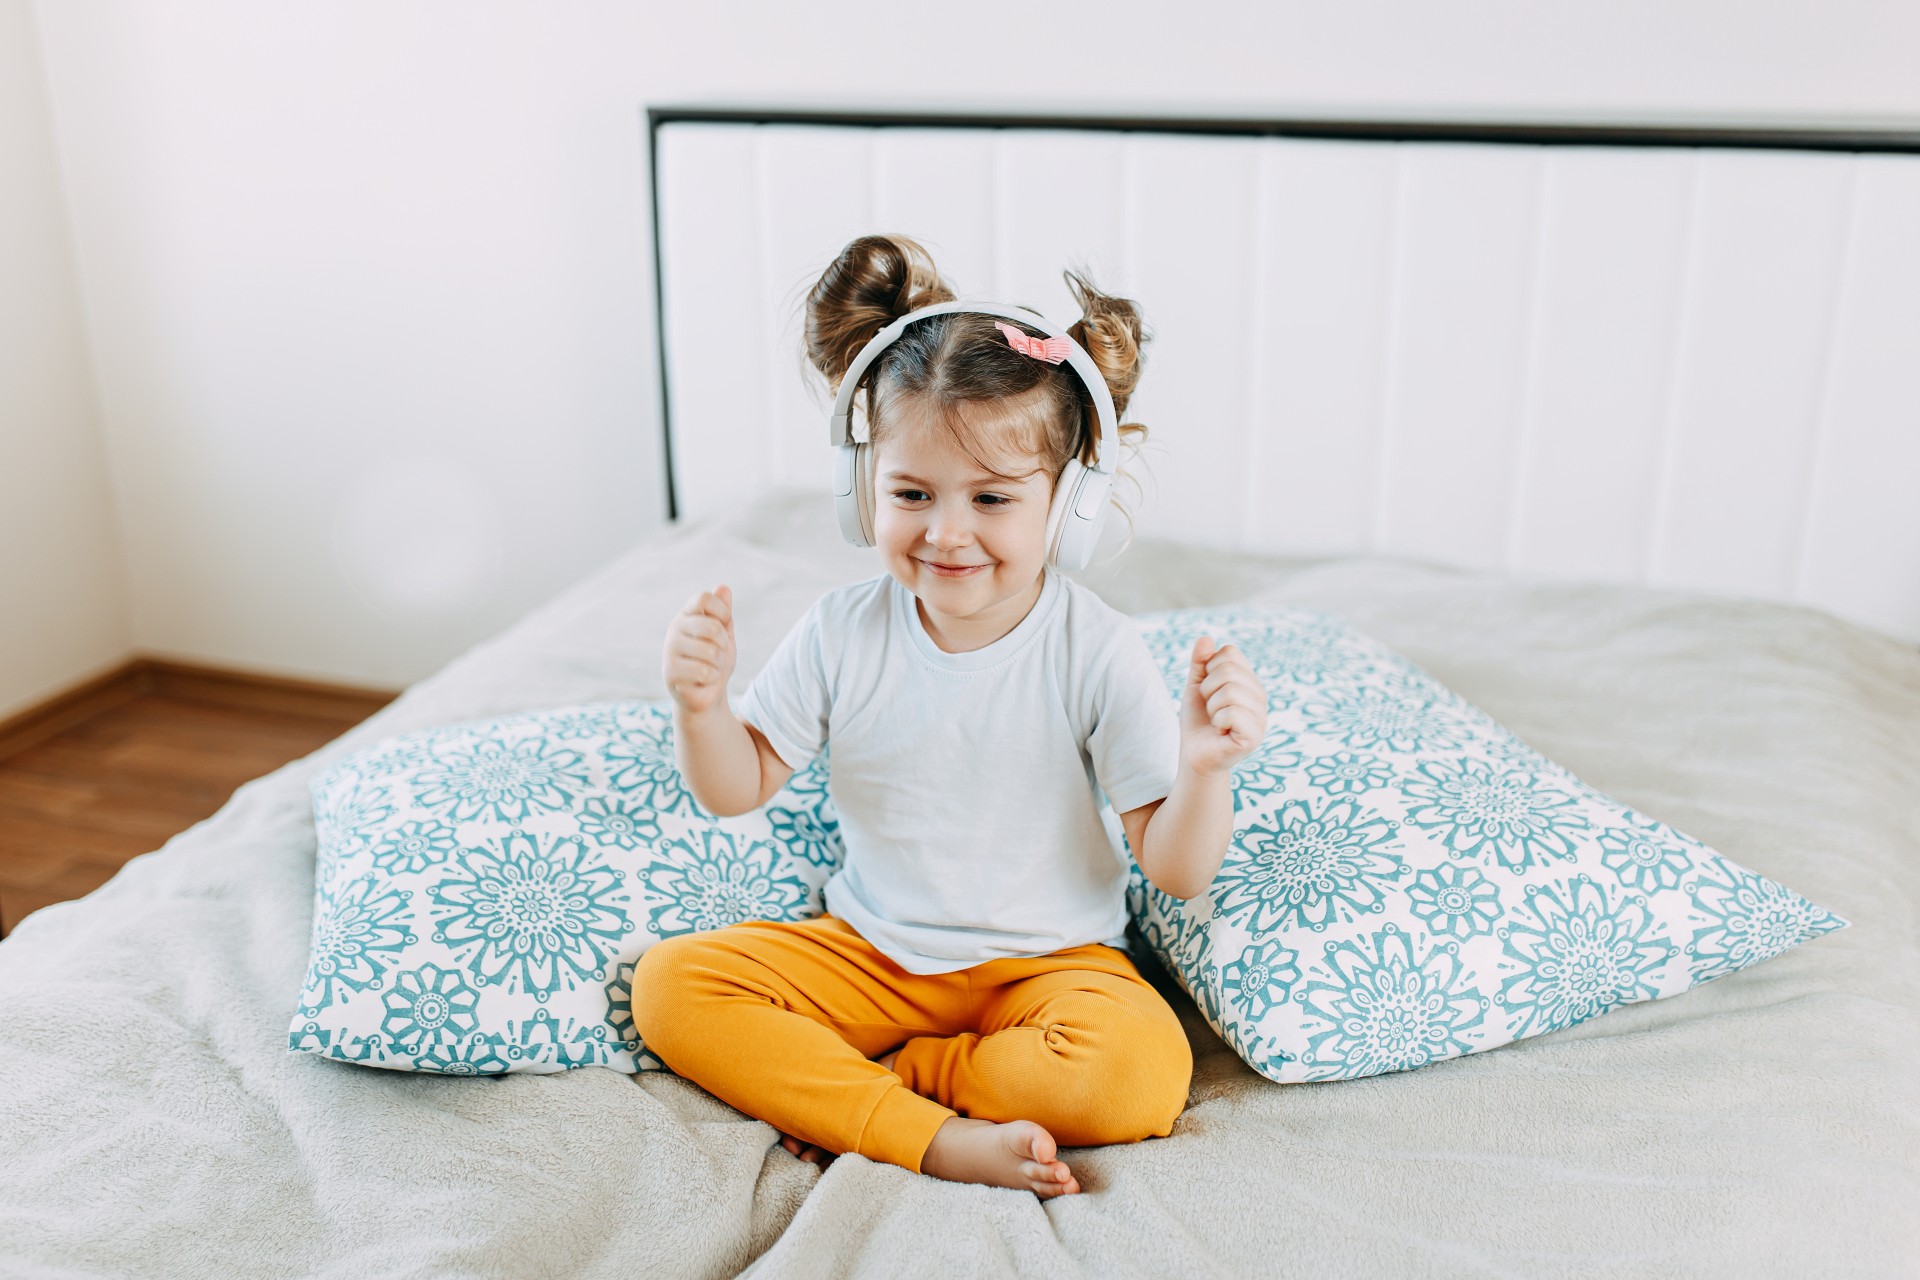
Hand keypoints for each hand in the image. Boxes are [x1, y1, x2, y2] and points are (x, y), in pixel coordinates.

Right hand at [663, 583, 735, 713]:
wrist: (707, 693)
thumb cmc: (715, 660)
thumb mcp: (725, 634)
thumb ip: (723, 612)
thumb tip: (723, 587)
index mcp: (687, 615)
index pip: (704, 598)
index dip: (722, 611)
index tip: (725, 624)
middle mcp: (674, 629)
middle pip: (712, 627)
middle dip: (724, 645)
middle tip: (718, 654)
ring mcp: (670, 650)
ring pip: (711, 652)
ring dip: (719, 665)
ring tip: (710, 669)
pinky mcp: (670, 672)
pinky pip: (705, 672)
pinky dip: (712, 679)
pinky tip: (702, 681)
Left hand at [1179, 636, 1267, 777]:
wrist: (1195, 755)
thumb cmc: (1198, 721)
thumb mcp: (1196, 686)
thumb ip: (1200, 662)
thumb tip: (1206, 638)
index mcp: (1249, 680)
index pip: (1229, 653)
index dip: (1209, 669)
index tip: (1208, 690)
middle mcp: (1260, 695)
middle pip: (1228, 670)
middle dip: (1207, 690)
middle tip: (1211, 709)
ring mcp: (1261, 715)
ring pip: (1230, 690)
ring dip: (1212, 707)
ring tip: (1216, 721)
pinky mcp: (1255, 735)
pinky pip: (1232, 712)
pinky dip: (1217, 720)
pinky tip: (1222, 731)